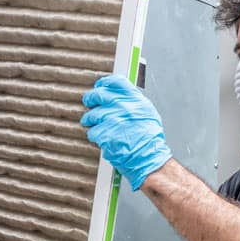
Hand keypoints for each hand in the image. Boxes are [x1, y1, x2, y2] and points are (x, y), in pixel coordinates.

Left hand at [81, 75, 171, 189]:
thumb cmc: (150, 140)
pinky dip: (94, 136)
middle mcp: (123, 106)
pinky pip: (92, 131)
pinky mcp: (104, 133)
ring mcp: (113, 119)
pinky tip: (102, 139)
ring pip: (92, 114)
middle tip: (89, 102)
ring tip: (94, 125)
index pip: (115, 82)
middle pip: (99, 94)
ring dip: (90, 120)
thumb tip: (119, 97)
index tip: (100, 86)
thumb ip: (133, 102)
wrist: (149, 158)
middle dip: (91, 99)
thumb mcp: (148, 114)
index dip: (104, 83)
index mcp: (135, 100)